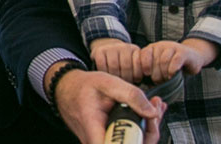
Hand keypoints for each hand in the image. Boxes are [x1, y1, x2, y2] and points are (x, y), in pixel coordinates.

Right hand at [51, 66, 166, 143]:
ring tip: (153, 107)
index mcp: (94, 128)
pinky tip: (147, 113)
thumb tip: (152, 112)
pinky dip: (141, 127)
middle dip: (150, 131)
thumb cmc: (81, 87)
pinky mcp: (108, 141)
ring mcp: (102, 142)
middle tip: (154, 111)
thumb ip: (131, 95)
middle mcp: (97, 141)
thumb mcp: (107, 82)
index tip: (147, 123)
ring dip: (148, 128)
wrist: (66, 89)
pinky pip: (128, 140)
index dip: (136, 140)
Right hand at [89, 39, 142, 83]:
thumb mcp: (135, 65)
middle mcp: (124, 47)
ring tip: (116, 81)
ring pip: (114, 66)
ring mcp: (111, 47)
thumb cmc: (124, 63)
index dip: (138, 75)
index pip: (139, 63)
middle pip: (126, 66)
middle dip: (126, 78)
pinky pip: (102, 64)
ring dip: (115, 77)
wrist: (108, 50)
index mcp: (135, 50)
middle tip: (125, 83)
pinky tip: (106, 74)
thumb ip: (140, 70)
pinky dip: (104, 72)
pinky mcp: (99, 50)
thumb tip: (146, 79)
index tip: (137, 80)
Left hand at [139, 39, 215, 82]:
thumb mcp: (158, 68)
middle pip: (153, 61)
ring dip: (164, 73)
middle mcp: (159, 46)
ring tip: (166, 79)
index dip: (140, 68)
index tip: (141, 79)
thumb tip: (141, 85)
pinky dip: (172, 70)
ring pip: (163, 60)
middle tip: (158, 82)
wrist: (192, 57)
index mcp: (150, 49)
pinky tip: (172, 75)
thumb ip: (150, 73)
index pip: (140, 56)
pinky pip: (175, 60)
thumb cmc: (172, 66)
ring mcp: (171, 47)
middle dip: (155, 74)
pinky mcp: (183, 52)